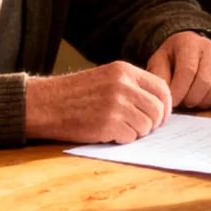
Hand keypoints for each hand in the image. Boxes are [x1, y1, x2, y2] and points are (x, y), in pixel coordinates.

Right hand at [25, 61, 171, 143]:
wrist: (45, 104)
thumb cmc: (75, 95)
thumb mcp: (105, 78)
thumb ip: (131, 86)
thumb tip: (159, 106)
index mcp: (124, 70)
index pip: (162, 88)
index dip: (165, 106)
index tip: (159, 116)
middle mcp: (123, 85)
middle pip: (158, 110)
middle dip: (152, 123)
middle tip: (139, 127)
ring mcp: (116, 104)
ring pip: (146, 126)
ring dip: (136, 132)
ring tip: (118, 128)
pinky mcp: (108, 123)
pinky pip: (131, 137)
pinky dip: (122, 139)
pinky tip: (107, 133)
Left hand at [148, 31, 210, 109]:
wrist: (192, 49)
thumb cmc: (174, 57)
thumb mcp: (159, 62)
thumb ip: (160, 78)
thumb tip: (166, 99)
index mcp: (190, 43)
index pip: (188, 70)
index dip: (179, 91)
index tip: (172, 103)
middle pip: (205, 83)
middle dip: (190, 99)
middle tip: (181, 102)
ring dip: (202, 103)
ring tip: (191, 99)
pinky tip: (203, 98)